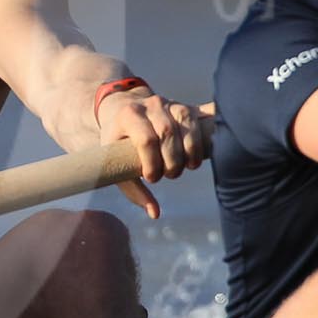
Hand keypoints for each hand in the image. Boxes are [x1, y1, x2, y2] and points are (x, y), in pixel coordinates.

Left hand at [99, 92, 209, 218]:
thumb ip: (134, 189)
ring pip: (186, 127)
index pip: (145, 139)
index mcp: (128, 115)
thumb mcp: (117, 162)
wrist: (123, 109)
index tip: (152, 178)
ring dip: (189, 153)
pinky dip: (200, 144)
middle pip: (167, 134)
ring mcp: (168, 104)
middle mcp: (149, 105)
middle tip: (170, 175)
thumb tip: (155, 213)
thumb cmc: (119, 142)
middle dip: (172, 161)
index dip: (152, 163)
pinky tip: (194, 158)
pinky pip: (198, 123)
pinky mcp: (184, 107)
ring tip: (184, 168)